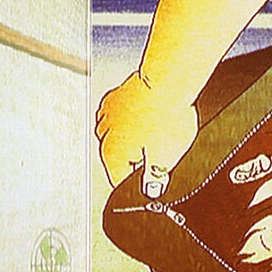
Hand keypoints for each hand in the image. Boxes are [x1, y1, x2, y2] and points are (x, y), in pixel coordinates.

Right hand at [95, 70, 198, 197]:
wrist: (167, 81)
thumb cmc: (167, 117)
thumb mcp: (167, 159)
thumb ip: (155, 179)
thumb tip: (151, 190)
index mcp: (112, 156)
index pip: (121, 182)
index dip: (141, 182)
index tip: (154, 176)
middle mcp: (104, 137)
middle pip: (120, 158)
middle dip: (139, 157)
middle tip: (161, 147)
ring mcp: (107, 116)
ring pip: (120, 136)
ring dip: (135, 137)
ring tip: (157, 128)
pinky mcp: (115, 97)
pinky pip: (122, 116)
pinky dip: (133, 117)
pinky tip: (149, 114)